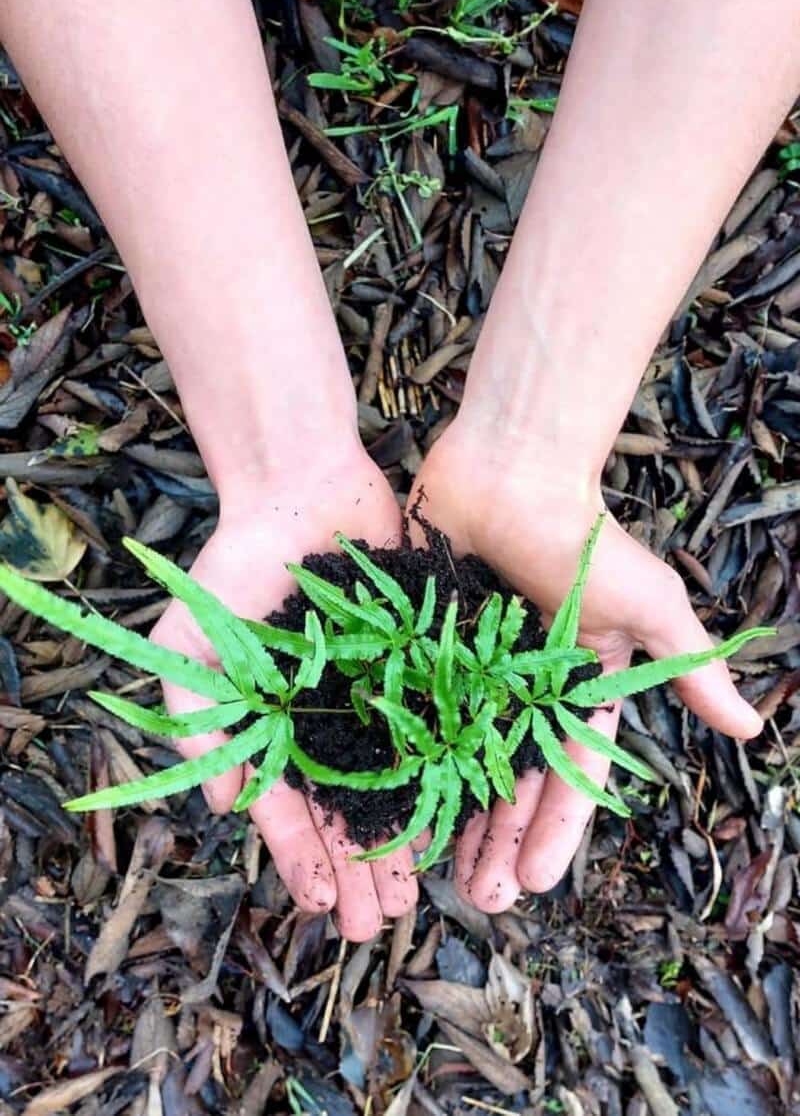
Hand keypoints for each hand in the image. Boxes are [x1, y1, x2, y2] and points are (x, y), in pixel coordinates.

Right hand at [150, 450, 417, 940]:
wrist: (298, 486)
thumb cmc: (234, 564)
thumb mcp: (195, 643)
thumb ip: (201, 722)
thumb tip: (223, 810)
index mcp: (276, 725)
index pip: (290, 806)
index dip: (302, 856)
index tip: (318, 904)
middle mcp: (330, 719)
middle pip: (348, 806)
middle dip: (359, 867)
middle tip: (376, 923)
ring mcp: (377, 692)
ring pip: (398, 777)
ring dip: (405, 835)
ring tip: (420, 892)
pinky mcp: (422, 658)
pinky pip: (440, 720)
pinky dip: (451, 766)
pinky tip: (462, 810)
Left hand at [408, 422, 761, 912]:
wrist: (510, 467)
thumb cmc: (585, 537)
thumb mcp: (648, 606)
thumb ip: (691, 668)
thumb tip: (756, 728)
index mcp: (576, 685)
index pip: (569, 774)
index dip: (555, 831)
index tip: (533, 883)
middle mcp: (522, 687)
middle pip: (508, 780)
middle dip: (498, 840)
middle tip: (480, 900)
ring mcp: (469, 668)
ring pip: (456, 758)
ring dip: (451, 816)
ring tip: (435, 875)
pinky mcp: (422, 646)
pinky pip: (411, 712)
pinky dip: (403, 757)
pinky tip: (389, 804)